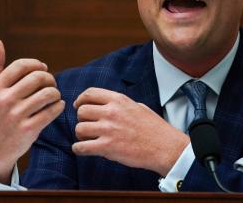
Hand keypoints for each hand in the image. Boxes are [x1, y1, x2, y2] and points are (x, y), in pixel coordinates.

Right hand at [0, 39, 64, 182]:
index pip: (21, 65)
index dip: (36, 64)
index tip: (42, 69)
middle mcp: (4, 101)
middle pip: (38, 77)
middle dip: (49, 78)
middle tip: (50, 83)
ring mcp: (16, 116)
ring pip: (48, 93)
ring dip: (55, 92)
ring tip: (53, 95)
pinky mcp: (28, 130)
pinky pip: (52, 111)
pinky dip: (58, 106)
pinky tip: (56, 106)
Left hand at [72, 88, 189, 175]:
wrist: (164, 147)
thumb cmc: (154, 128)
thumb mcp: (138, 107)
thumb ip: (120, 104)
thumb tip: (107, 105)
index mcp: (119, 100)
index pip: (90, 93)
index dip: (81, 99)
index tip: (78, 105)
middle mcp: (111, 112)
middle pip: (82, 111)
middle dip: (81, 119)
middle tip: (87, 125)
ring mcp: (108, 129)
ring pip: (79, 128)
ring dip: (81, 134)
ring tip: (88, 139)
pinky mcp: (107, 147)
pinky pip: (82, 147)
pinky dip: (78, 149)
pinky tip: (82, 149)